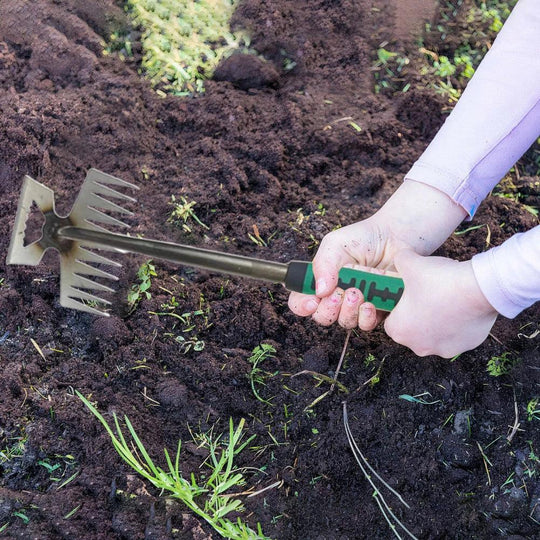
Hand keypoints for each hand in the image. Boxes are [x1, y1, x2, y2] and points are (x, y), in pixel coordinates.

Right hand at [287, 219, 406, 329]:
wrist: (396, 236)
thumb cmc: (364, 238)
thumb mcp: (336, 245)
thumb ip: (323, 265)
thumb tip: (319, 290)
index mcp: (321, 280)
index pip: (301, 301)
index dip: (302, 306)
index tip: (313, 300)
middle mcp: (337, 295)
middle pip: (322, 316)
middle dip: (328, 309)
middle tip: (338, 294)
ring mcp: (356, 305)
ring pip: (344, 322)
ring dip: (348, 311)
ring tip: (357, 293)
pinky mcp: (376, 310)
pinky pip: (365, 325)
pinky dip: (366, 317)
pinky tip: (370, 303)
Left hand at [384, 249, 497, 357]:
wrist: (479, 288)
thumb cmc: (439, 280)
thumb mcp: (409, 263)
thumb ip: (399, 260)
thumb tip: (400, 257)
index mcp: (400, 332)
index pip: (391, 321)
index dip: (398, 307)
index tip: (406, 295)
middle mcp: (419, 347)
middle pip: (414, 330)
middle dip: (418, 314)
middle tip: (427, 294)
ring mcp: (445, 349)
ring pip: (436, 333)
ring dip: (439, 319)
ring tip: (446, 298)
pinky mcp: (467, 345)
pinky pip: (458, 334)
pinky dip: (458, 322)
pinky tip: (462, 305)